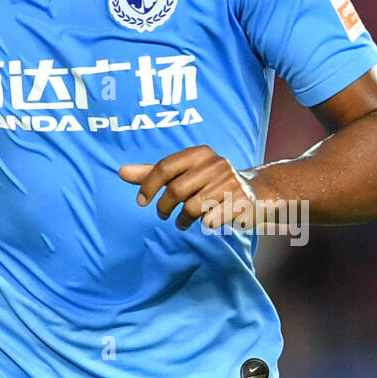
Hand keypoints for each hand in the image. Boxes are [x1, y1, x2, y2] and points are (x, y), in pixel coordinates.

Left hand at [118, 146, 276, 231]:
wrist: (255, 191)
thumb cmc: (210, 182)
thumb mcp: (183, 172)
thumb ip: (153, 173)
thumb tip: (121, 172)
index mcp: (199, 153)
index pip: (164, 167)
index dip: (148, 186)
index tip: (141, 201)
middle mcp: (215, 164)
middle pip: (176, 190)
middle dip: (164, 207)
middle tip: (163, 215)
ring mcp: (230, 183)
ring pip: (192, 207)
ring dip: (182, 219)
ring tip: (182, 222)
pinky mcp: (241, 202)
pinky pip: (211, 220)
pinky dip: (204, 224)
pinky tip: (206, 222)